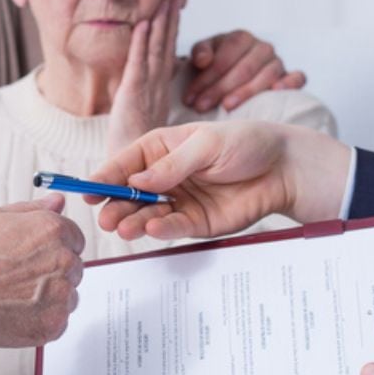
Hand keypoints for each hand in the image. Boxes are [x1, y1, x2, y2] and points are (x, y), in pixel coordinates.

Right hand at [0, 194, 84, 347]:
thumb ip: (32, 210)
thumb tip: (57, 201)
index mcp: (52, 230)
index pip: (74, 237)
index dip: (52, 246)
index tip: (33, 255)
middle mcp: (63, 260)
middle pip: (72, 266)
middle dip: (51, 271)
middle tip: (17, 277)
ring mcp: (61, 295)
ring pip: (67, 295)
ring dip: (49, 297)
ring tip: (13, 296)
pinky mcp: (53, 324)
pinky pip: (58, 321)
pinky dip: (41, 319)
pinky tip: (15, 312)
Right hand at [88, 120, 349, 239]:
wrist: (285, 169)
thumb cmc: (247, 144)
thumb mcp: (207, 144)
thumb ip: (172, 165)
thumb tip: (137, 182)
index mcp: (162, 147)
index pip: (126, 162)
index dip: (105, 176)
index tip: (88, 189)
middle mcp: (165, 176)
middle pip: (131, 193)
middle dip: (116, 205)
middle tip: (104, 217)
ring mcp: (179, 201)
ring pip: (147, 214)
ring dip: (133, 221)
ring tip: (122, 228)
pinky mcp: (197, 222)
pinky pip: (173, 228)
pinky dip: (161, 230)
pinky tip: (152, 229)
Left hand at [107, 0, 179, 156]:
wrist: (132, 181)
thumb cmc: (137, 156)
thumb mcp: (143, 126)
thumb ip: (145, 107)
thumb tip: (148, 99)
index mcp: (158, 94)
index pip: (166, 57)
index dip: (170, 33)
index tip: (173, 10)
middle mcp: (156, 88)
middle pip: (164, 47)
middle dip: (168, 21)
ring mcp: (146, 90)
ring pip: (155, 50)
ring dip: (159, 24)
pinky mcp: (133, 94)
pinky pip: (139, 62)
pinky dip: (142, 42)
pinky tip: (145, 23)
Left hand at [183, 29, 306, 111]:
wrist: (233, 77)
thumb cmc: (214, 67)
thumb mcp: (203, 56)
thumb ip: (200, 53)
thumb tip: (203, 60)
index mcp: (240, 37)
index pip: (225, 56)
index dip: (206, 77)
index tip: (190, 97)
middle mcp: (262, 47)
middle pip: (244, 67)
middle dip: (220, 88)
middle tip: (201, 106)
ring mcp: (279, 62)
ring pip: (267, 74)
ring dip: (246, 92)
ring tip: (226, 107)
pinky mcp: (291, 77)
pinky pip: (297, 78)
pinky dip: (289, 83)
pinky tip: (275, 92)